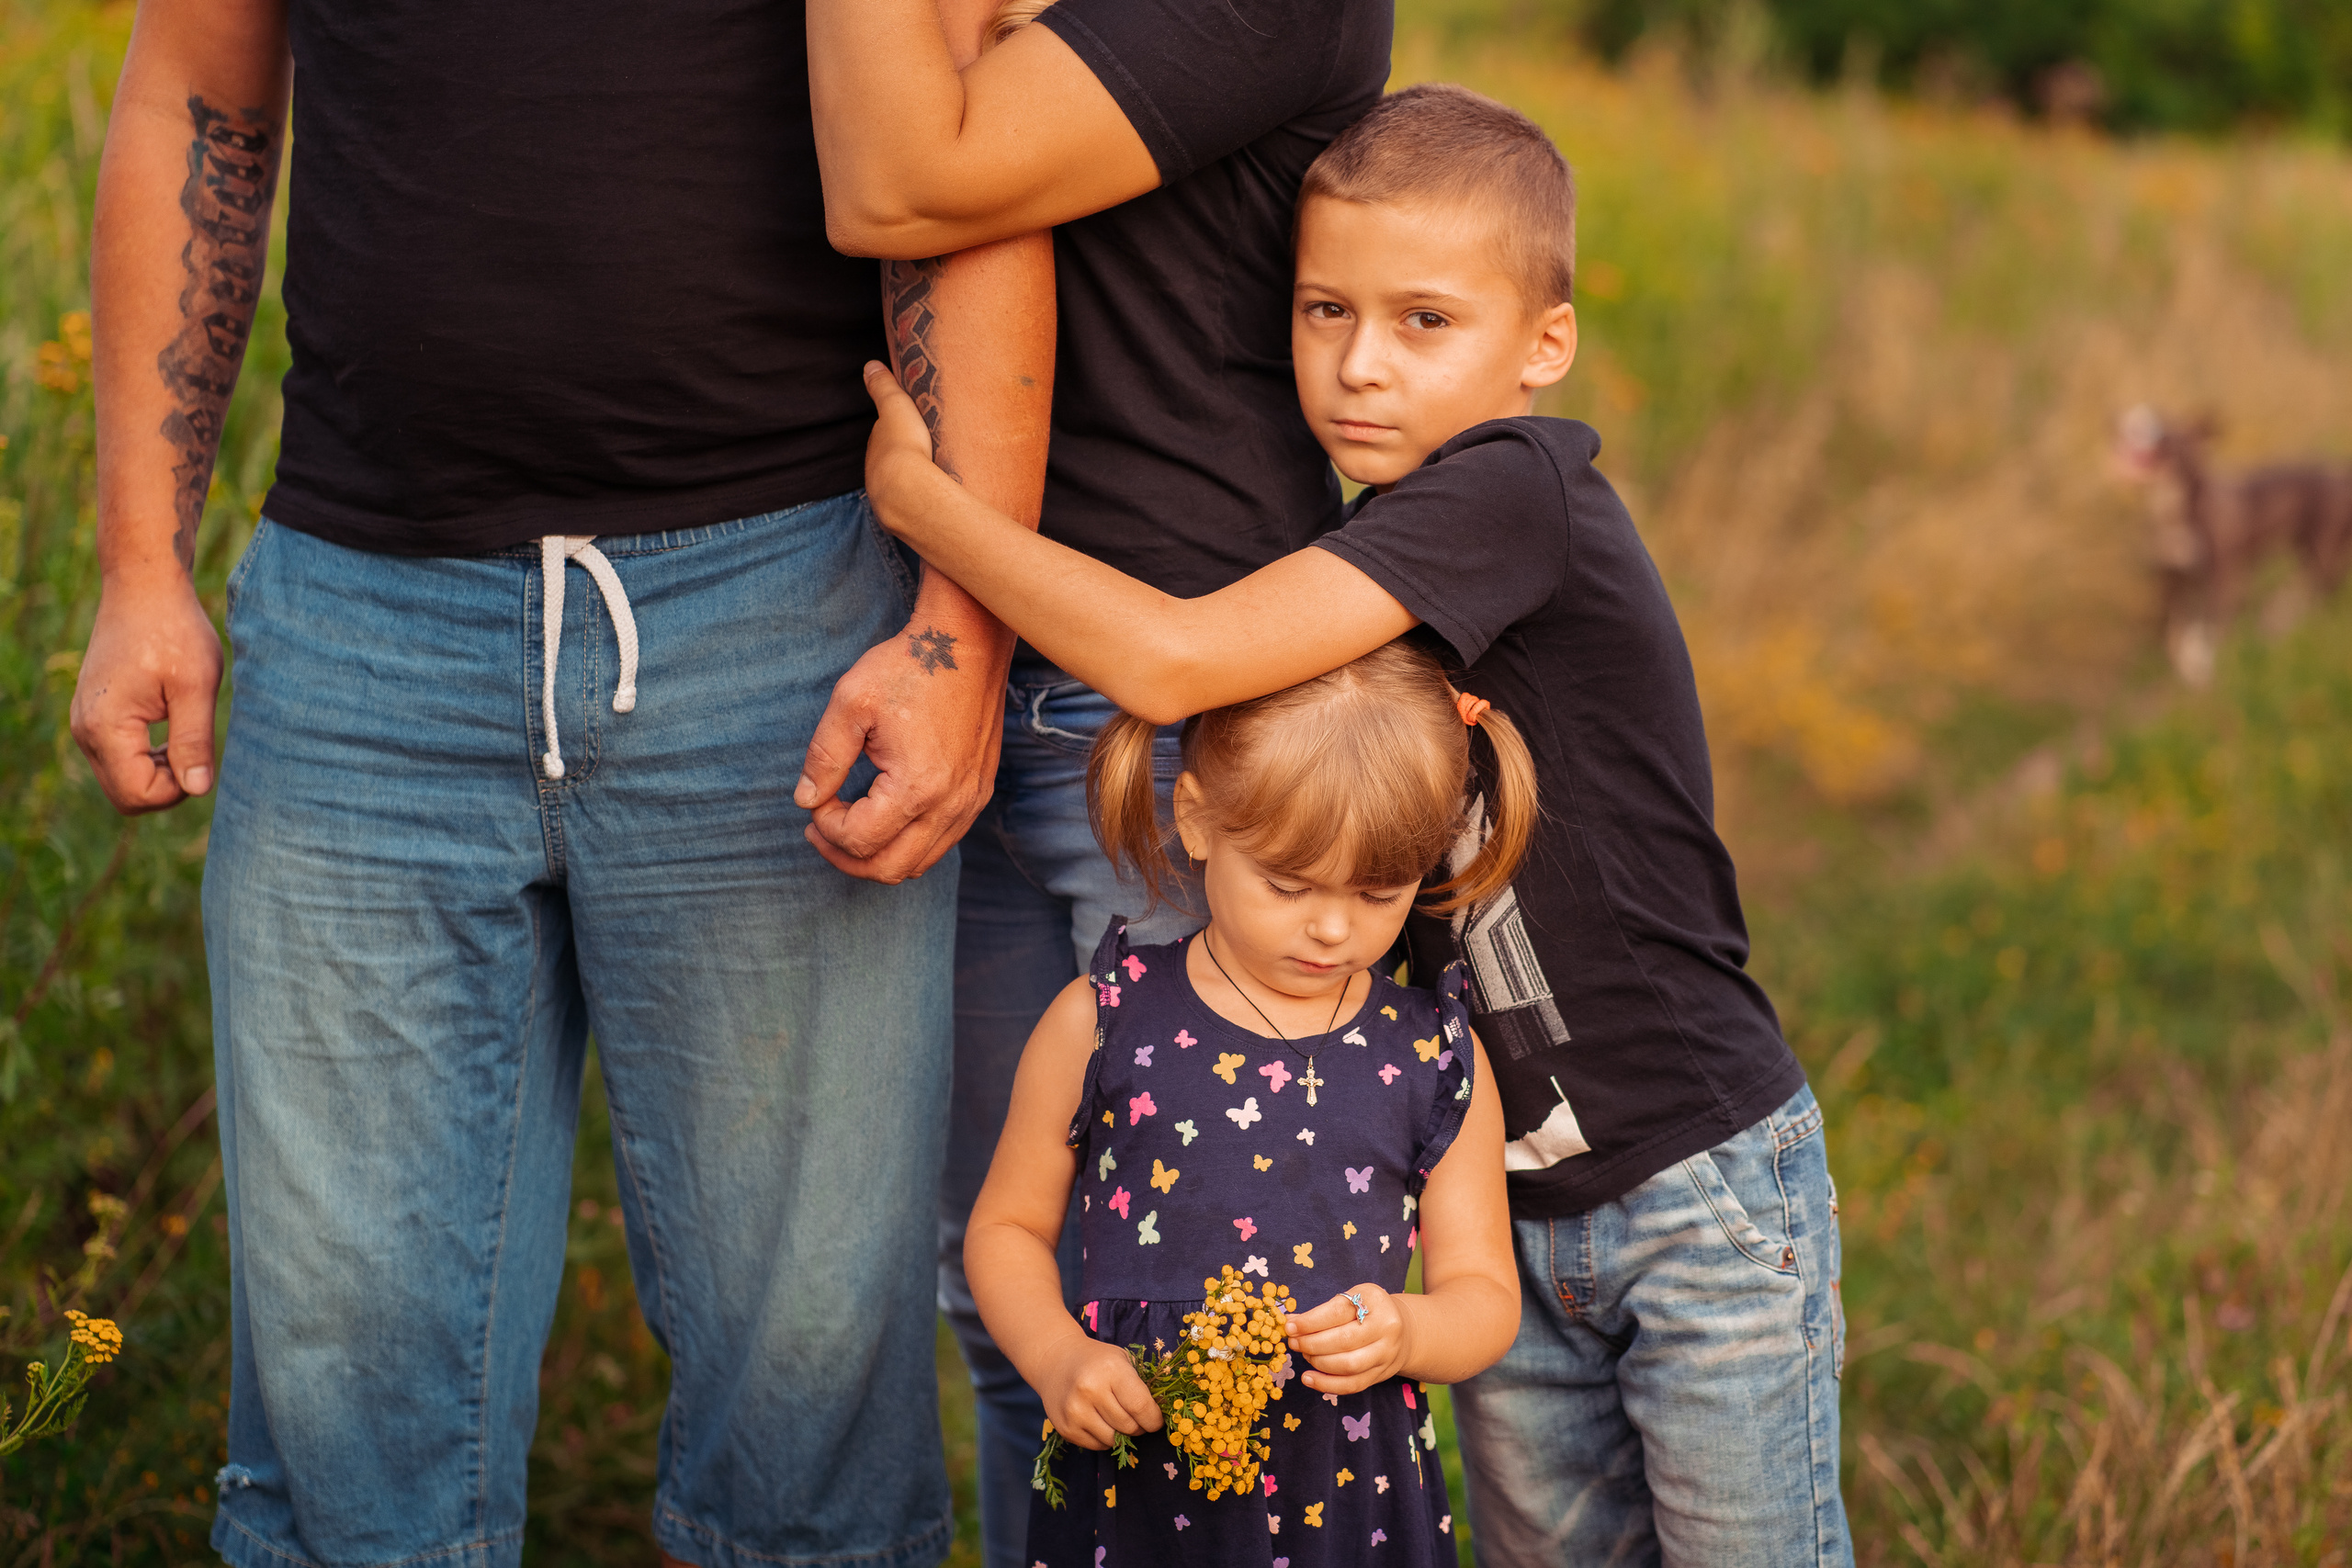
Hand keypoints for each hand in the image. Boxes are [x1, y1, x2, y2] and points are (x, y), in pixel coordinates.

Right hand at [69, 567, 222, 813]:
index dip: (177, 790)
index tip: (200, 756)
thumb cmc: (174, 630)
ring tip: (185, 732)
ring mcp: (85, 722)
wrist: (144, 587)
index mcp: (105, 726)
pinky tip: (171, 726)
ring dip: (158, 771)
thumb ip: (194, 741)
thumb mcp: (196, 686)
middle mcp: (85, 730)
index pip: (138, 795)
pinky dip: (147, 756)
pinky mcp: (94, 714)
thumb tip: (198, 790)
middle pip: (125, 795)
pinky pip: (118, 757)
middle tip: (195, 748)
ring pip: (121, 779)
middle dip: (166, 786)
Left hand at [792, 619, 1002, 881]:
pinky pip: (940, 842)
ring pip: (918, 863)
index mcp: (916, 786)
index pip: (859, 840)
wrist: (967, 643)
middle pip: (890, 868)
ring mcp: (970, 802)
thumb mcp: (850, 704)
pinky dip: (906, 842)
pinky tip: (884, 815)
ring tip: (847, 826)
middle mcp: (950, 805)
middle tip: (819, 828)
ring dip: (877, 855)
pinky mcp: (978, 793)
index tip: (815, 797)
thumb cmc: (907, 667)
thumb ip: (824, 758)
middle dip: (845, 856)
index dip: (825, 826)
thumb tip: (805, 800)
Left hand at [860, 359, 956, 544]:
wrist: (909, 492)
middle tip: (925, 453)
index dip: (895, 432)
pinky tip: (933, 502)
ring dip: (913, 483)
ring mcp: (887, 499)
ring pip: (900, 488)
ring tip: (933, 479)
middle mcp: (876, 475)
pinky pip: (912, 506)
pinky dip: (920, 502)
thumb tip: (870, 366)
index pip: (883, 438)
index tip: (911, 429)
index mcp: (876, 448)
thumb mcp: (895, 407)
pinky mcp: (903, 519)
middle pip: (890, 464)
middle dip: (904, 460)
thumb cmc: (904, 446)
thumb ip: (883, 388)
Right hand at [1038, 1334, 1162, 1450]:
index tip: (1156, 1420)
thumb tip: (1159, 1416)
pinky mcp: (1065, 1428)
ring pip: (1114, 1440)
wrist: (1055, 1360)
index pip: (1141, 1407)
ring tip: (1118, 1419)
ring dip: (1122, 1435)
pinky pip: (1097, 1446)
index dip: (1154, 1419)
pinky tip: (1101, 1422)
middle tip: (1137, 1418)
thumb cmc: (1097, 1361)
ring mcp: (1075, 1411)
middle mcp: (1090, 1390)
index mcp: (1111, 1370)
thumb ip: (1141, 1385)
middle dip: (1139, 1427)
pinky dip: (1105, 1439)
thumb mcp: (1122, 1360)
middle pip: (1129, 1427)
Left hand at [1287, 1282, 1409, 1395]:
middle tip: (1294, 1343)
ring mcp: (1386, 1353)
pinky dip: (1327, 1384)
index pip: (1338, 1312)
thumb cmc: (1368, 1310)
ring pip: (1348, 1365)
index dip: (1310, 1322)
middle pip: (1343, 1341)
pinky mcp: (1381, 1374)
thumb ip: (1324, 1311)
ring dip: (1318, 1363)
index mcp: (1375, 1301)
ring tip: (1304, 1355)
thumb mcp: (1352, 1298)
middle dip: (1311, 1344)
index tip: (1290, 1327)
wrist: (1404, 1330)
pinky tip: (1308, 1378)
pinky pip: (1352, 1384)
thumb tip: (1292, 1324)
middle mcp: (1386, 1327)